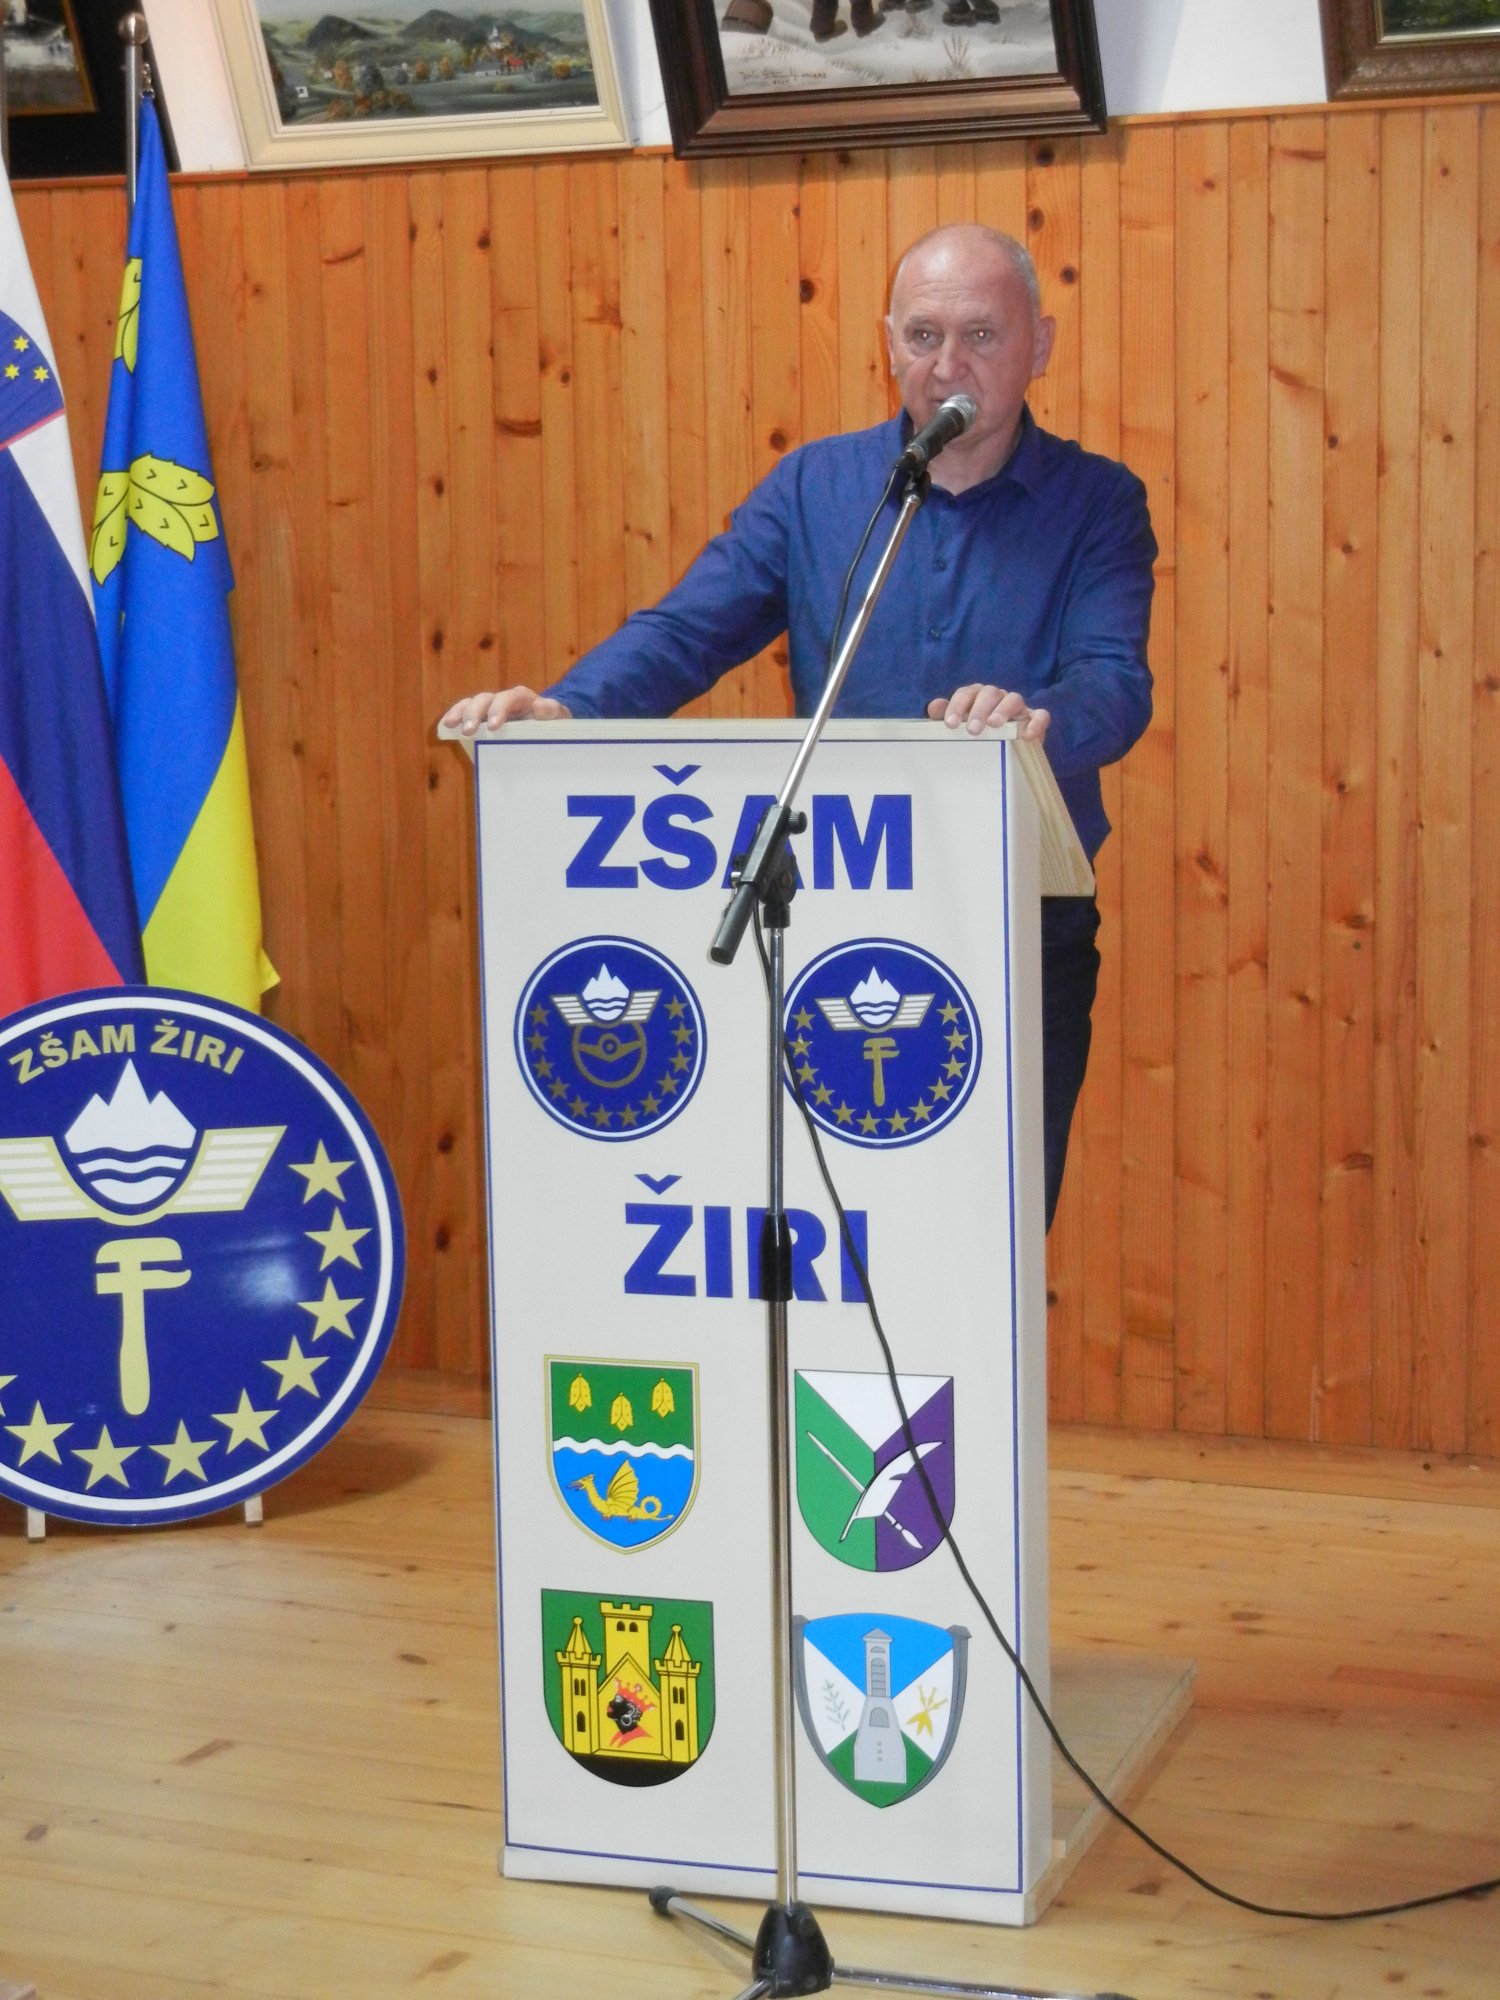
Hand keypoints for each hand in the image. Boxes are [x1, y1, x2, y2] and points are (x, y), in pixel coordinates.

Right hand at [442, 686, 573, 734]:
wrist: (547, 727)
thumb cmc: (553, 724)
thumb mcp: (559, 719)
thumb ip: (552, 712)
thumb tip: (540, 706)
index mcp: (524, 698)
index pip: (510, 697)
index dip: (500, 709)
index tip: (493, 726)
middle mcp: (504, 699)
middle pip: (486, 699)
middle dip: (475, 713)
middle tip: (468, 730)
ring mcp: (491, 707)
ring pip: (473, 703)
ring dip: (461, 712)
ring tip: (451, 725)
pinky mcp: (482, 717)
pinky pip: (465, 711)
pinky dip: (455, 715)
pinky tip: (446, 726)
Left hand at [928, 685, 1049, 743]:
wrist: (1003, 752)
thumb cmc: (976, 737)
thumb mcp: (959, 728)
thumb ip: (946, 717)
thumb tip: (933, 707)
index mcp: (975, 696)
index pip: (965, 693)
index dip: (957, 706)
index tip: (950, 724)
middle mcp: (996, 697)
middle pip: (989, 693)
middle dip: (979, 710)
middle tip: (973, 729)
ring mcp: (1017, 708)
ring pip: (1013, 699)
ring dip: (1003, 710)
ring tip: (995, 725)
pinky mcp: (1034, 720)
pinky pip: (1040, 716)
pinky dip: (1036, 723)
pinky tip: (1027, 736)